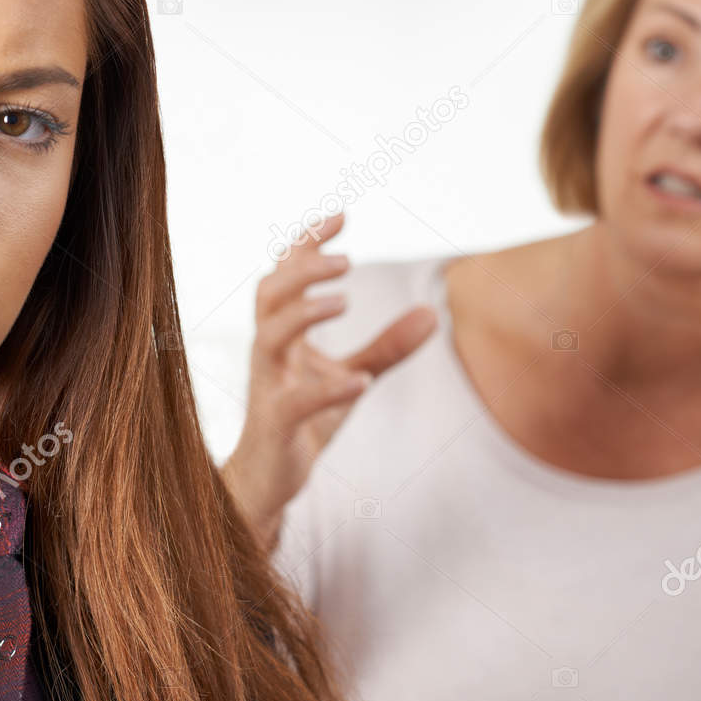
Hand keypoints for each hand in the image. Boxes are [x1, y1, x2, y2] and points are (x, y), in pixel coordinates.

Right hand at [222, 212, 436, 549]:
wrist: (270, 483)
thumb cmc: (304, 422)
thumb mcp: (352, 378)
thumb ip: (387, 347)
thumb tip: (433, 312)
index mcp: (282, 335)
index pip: (286, 275)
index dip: (308, 243)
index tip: (342, 217)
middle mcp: (269, 353)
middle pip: (269, 294)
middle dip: (302, 269)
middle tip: (346, 259)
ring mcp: (267, 388)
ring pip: (269, 336)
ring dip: (305, 312)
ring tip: (345, 299)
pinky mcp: (276, 425)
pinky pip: (295, 402)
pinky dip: (328, 389)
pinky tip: (361, 382)